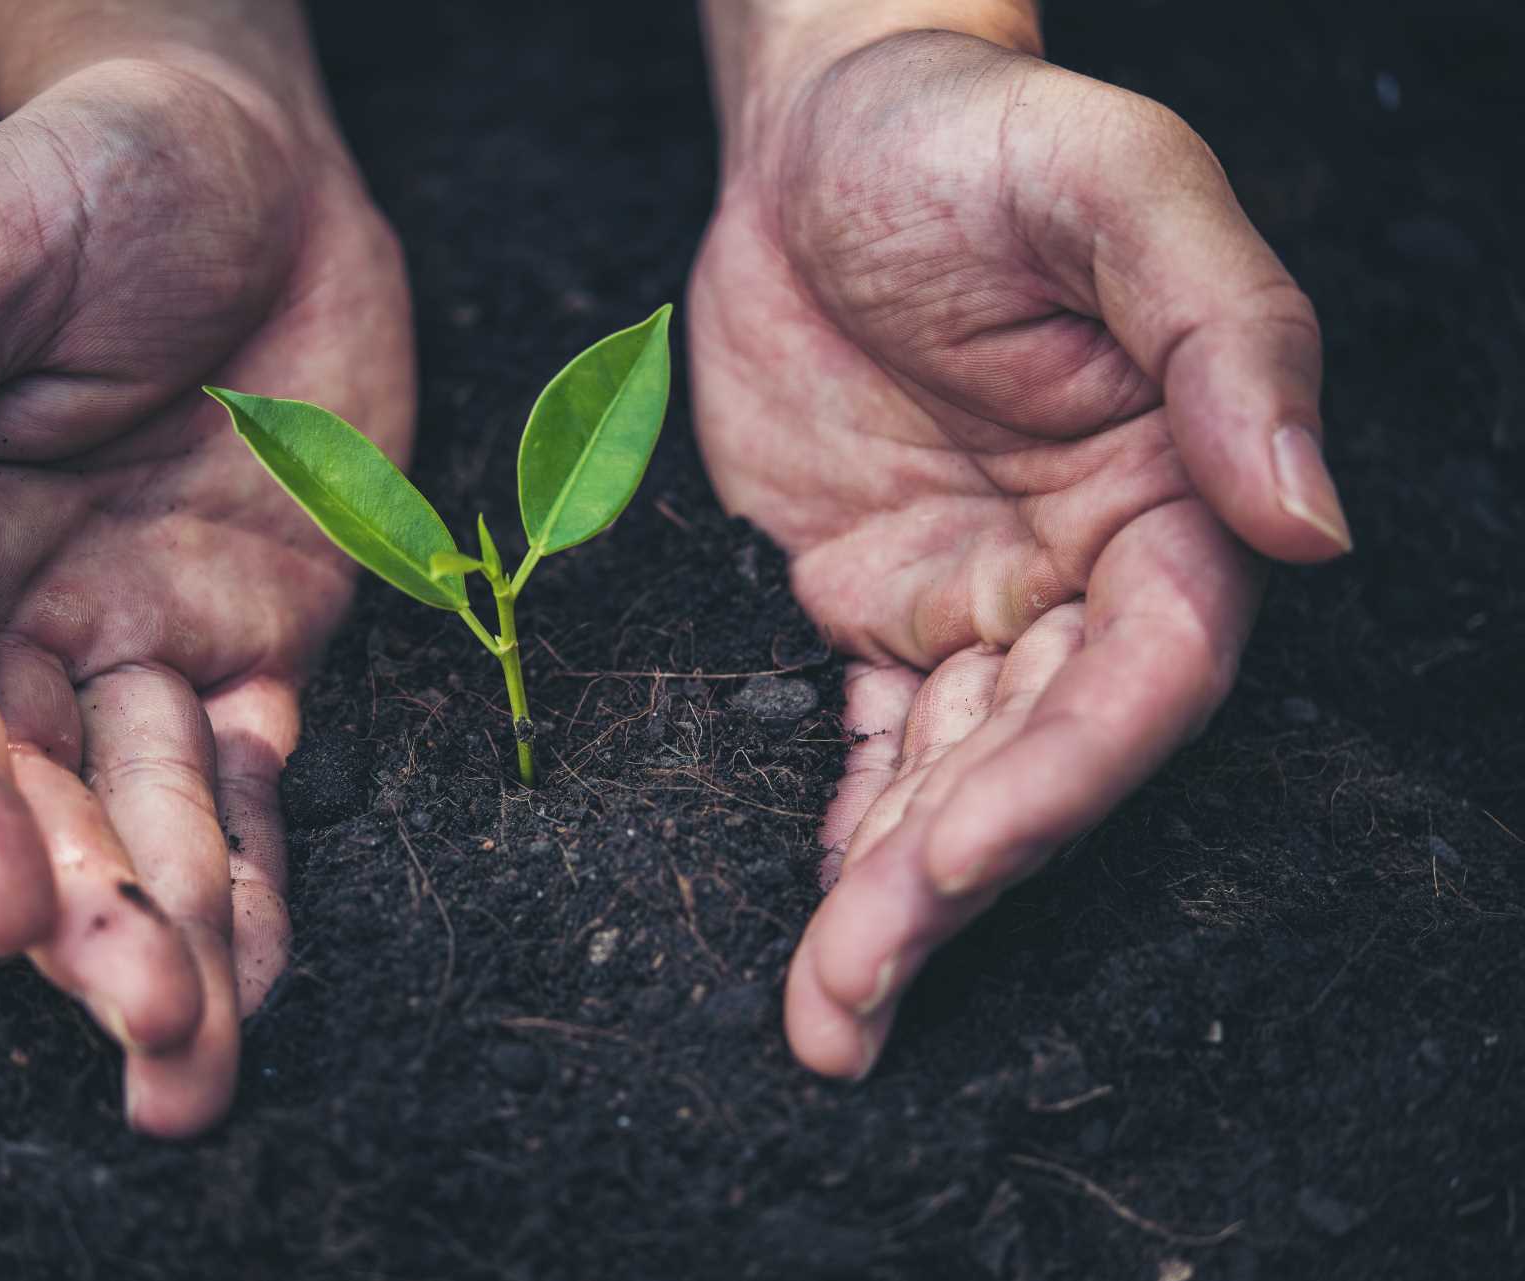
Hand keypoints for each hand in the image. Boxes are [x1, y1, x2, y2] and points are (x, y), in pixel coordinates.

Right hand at [0, 57, 411, 1133]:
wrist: (249, 158)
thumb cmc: (85, 179)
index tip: (5, 916)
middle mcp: (20, 613)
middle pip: (40, 794)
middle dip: (91, 920)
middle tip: (153, 1040)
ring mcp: (141, 634)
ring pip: (148, 811)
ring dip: (179, 933)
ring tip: (204, 1050)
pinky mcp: (254, 636)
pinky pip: (248, 773)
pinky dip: (256, 866)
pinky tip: (265, 963)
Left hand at [688, 22, 1349, 1075]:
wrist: (821, 129)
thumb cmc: (972, 130)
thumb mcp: (1113, 186)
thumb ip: (1222, 337)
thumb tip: (1312, 518)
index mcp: (1170, 489)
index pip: (1150, 671)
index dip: (1067, 774)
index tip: (961, 856)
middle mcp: (1084, 566)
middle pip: (1040, 756)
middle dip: (953, 883)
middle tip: (854, 1003)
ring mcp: (979, 594)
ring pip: (949, 772)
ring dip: (892, 896)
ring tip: (828, 1018)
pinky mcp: (875, 597)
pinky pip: (868, 734)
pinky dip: (847, 826)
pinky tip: (824, 920)